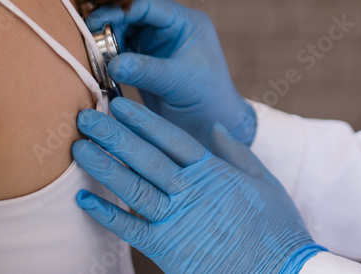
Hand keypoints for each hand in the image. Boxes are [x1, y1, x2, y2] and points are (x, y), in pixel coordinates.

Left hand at [73, 98, 323, 273]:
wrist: (280, 271)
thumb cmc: (276, 228)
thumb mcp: (264, 181)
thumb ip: (237, 153)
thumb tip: (216, 127)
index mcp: (213, 171)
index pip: (171, 138)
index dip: (143, 120)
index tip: (120, 104)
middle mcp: (191, 190)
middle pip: (145, 156)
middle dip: (114, 134)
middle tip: (86, 117)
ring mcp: (177, 219)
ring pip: (133, 186)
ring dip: (104, 165)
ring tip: (80, 147)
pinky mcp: (168, 249)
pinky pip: (130, 228)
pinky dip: (106, 213)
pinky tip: (84, 198)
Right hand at [86, 0, 256, 146]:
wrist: (211, 126)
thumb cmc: (207, 100)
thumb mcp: (178, 82)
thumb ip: (146, 70)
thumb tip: (113, 63)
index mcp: (186, 22)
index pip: (148, 5)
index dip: (120, 10)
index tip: (96, 23)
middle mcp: (170, 27)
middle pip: (131, 14)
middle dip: (109, 26)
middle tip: (89, 42)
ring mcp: (157, 43)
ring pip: (123, 31)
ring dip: (106, 41)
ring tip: (93, 56)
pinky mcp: (145, 60)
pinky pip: (121, 49)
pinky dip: (109, 56)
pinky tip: (99, 66)